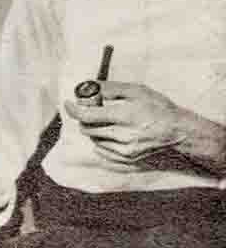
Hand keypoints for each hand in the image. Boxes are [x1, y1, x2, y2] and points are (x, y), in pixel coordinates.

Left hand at [64, 81, 185, 163]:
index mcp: (125, 116)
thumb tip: (88, 87)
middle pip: (87, 128)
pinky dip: (101, 141)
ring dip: (93, 129)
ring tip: (107, 121)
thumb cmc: (158, 108)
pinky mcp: (127, 160)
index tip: (68, 103)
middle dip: (85, 118)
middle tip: (93, 110)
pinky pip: (102, 151)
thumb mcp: (136, 90)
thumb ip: (110, 89)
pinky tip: (112, 133)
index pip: (87, 116)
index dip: (73, 109)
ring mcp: (125, 151)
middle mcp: (123, 136)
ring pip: (94, 140)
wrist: (179, 132)